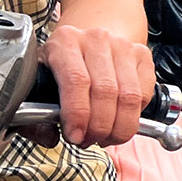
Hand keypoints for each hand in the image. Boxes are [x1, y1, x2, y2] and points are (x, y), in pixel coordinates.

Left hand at [38, 25, 155, 148]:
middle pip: (106, 91)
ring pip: (129, 97)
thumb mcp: (41, 81)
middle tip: (89, 140)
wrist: (89, 42)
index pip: (77, 81)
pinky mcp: (142, 56)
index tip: (75, 136)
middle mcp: (96, 39)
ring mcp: (122, 46)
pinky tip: (119, 121)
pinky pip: (144, 95)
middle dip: (99, 127)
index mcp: (65, 41)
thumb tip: (49, 137)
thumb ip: (37, 114)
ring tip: (105, 137)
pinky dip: (134, 116)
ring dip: (118, 127)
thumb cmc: (64, 65)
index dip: (78, 114)